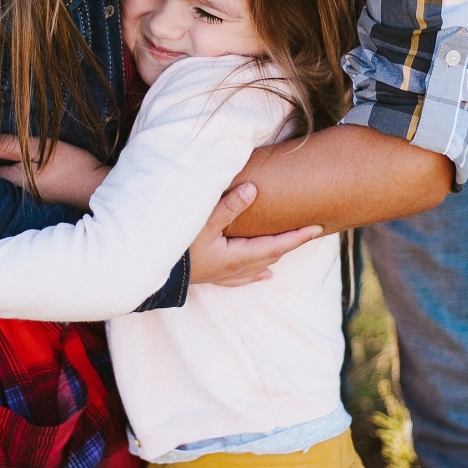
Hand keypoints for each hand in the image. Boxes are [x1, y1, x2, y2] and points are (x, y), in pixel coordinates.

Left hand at [0, 132, 108, 208]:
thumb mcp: (40, 149)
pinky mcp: (52, 192)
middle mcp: (24, 190)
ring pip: (21, 175)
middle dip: (1, 158)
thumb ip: (10, 145)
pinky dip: (32, 169)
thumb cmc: (71, 166)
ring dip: (18, 163)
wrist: (99, 187)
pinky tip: (38, 161)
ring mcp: (39, 194)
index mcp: (17, 178)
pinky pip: (35, 179)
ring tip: (16, 146)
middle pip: (6, 171)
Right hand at [189, 182, 322, 286]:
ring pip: (259, 266)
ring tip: (290, 248)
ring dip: (275, 255)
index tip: (318, 227)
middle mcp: (235, 270)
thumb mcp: (200, 223)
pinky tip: (263, 274)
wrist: (149, 272)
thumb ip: (228, 207)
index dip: (298, 236)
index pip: (276, 245)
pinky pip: (242, 277)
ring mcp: (223, 276)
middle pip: (271, 255)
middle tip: (310, 230)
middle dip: (291, 243)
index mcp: (237, 257)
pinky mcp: (212, 277)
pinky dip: (256, 272)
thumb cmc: (176, 248)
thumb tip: (254, 189)